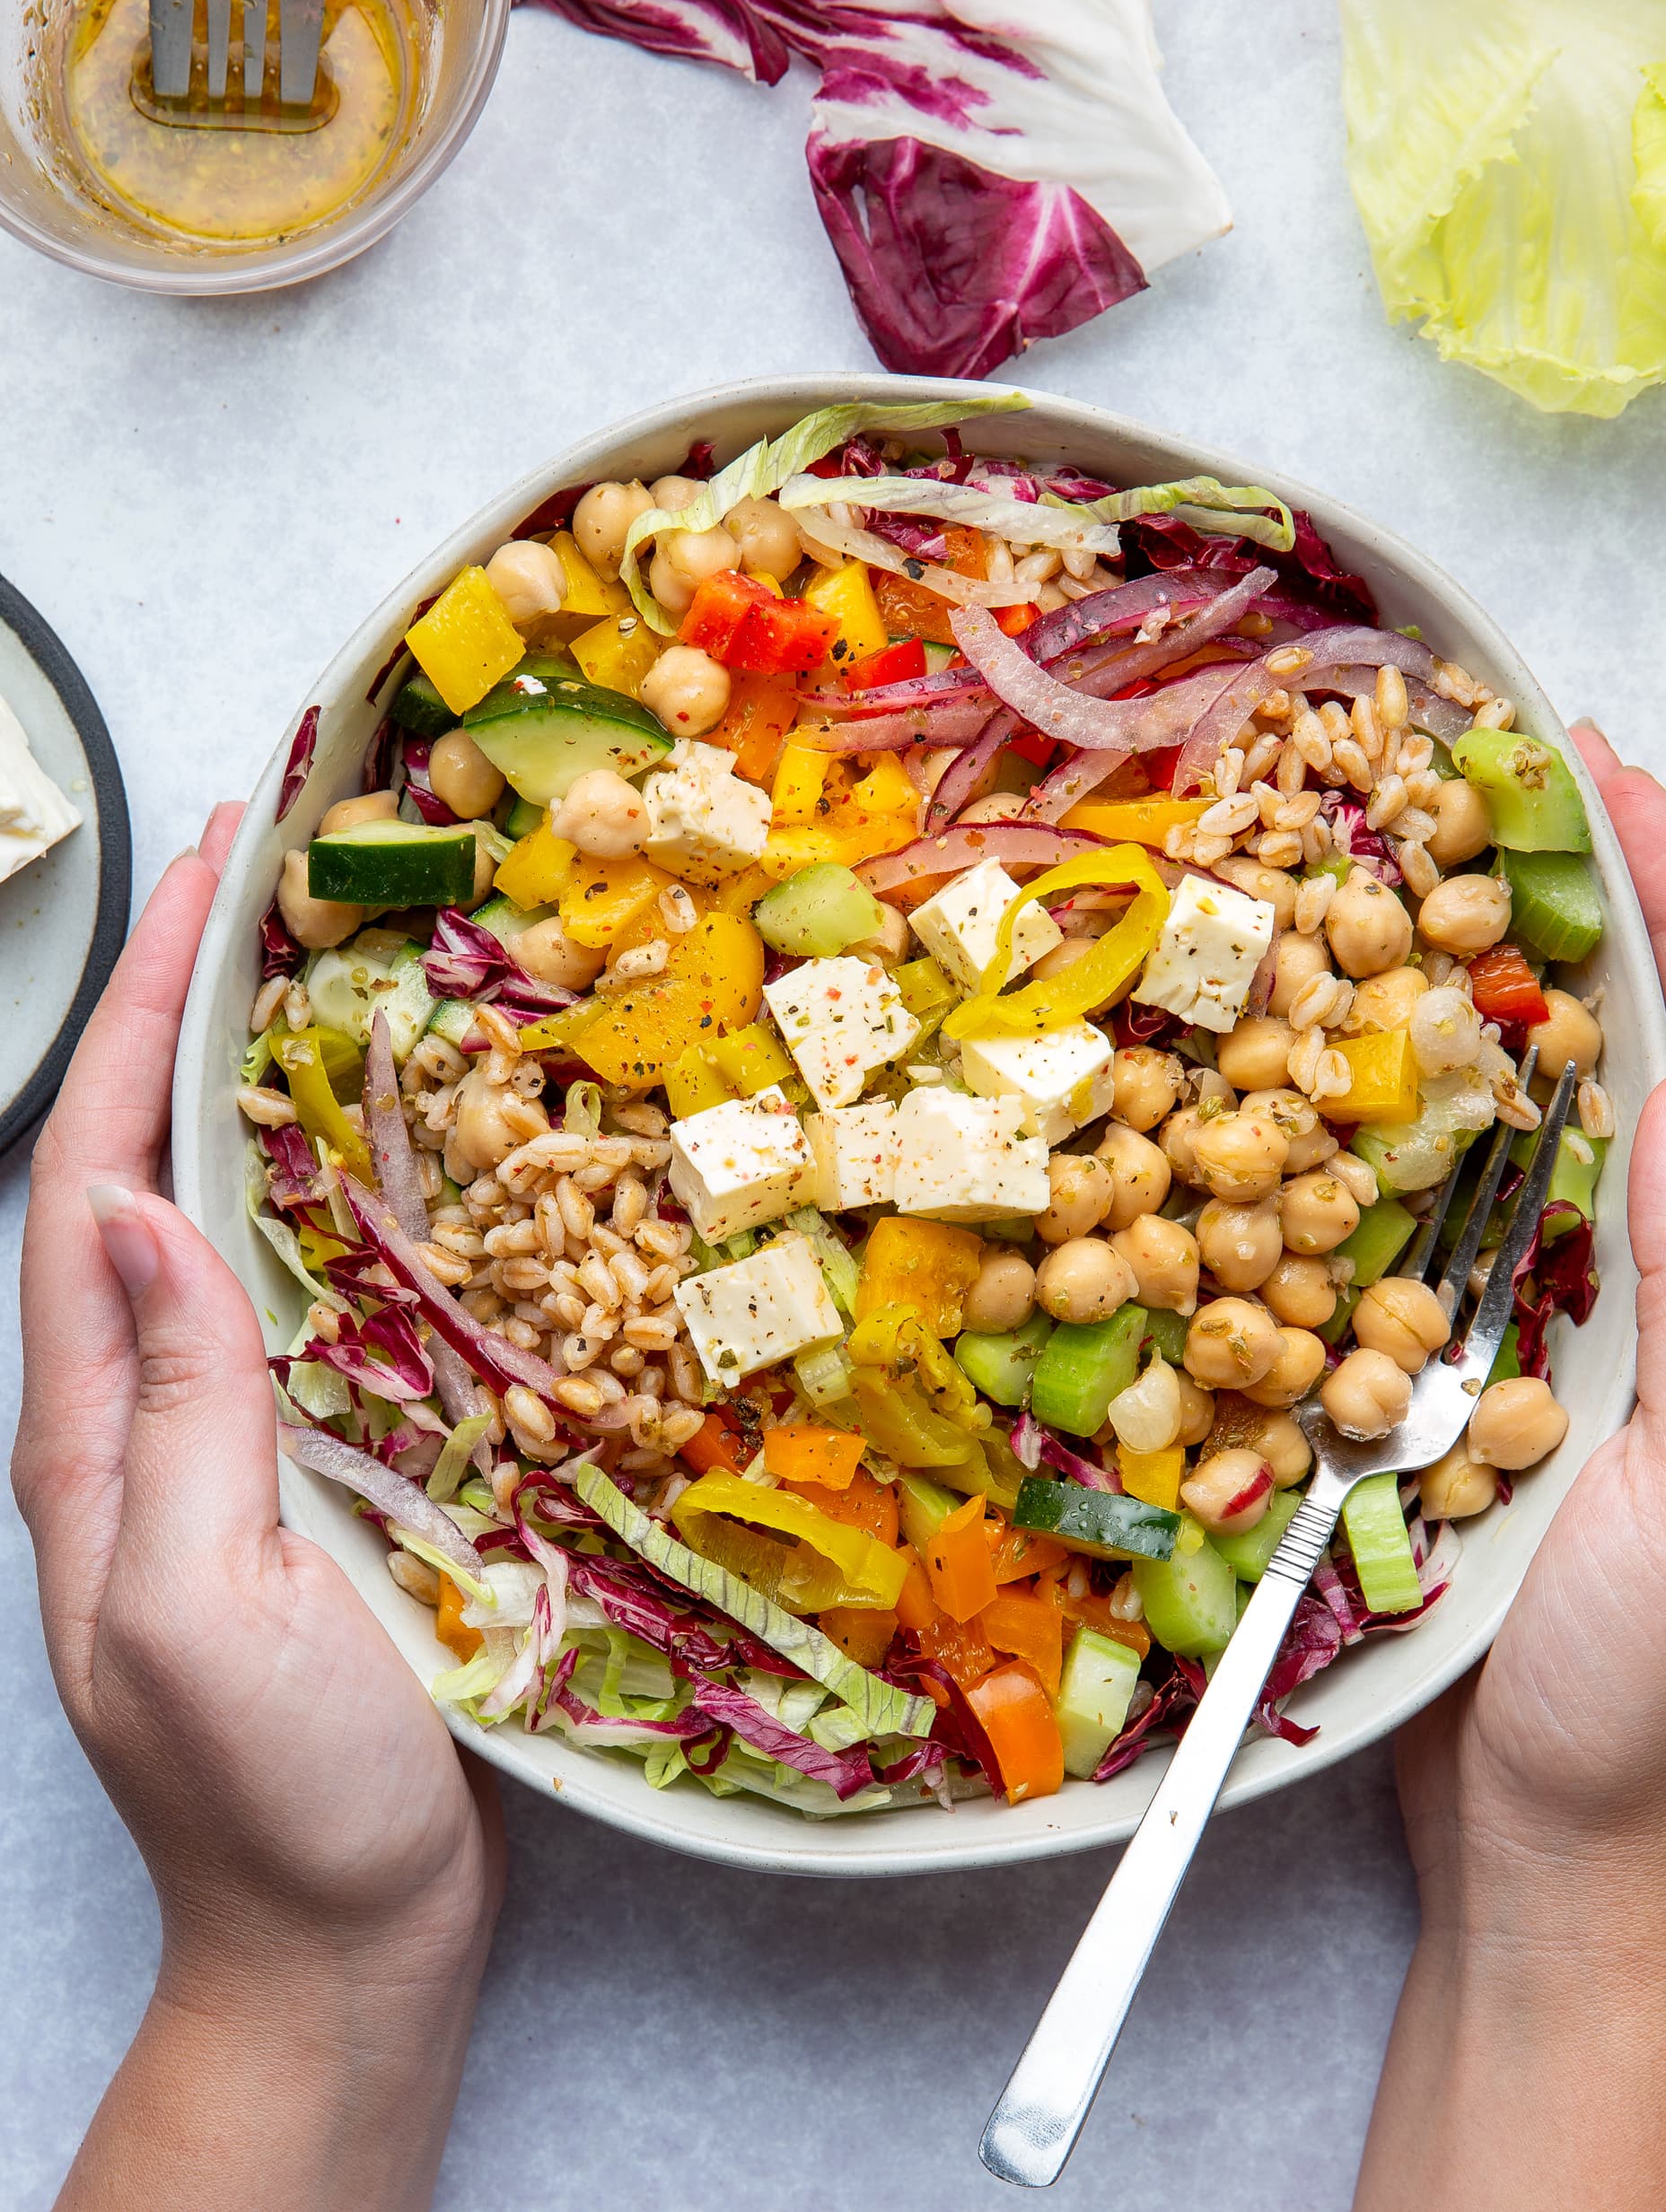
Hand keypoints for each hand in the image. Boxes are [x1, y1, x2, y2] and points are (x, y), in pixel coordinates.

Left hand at [14, 809, 503, 2211]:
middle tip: (282, 881)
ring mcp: (226, 1436)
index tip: (207, 878)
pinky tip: (424, 1154)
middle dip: (194, 1009)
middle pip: (148, 1164)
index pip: (88, 1174)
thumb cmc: (273, 1803)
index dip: (136, 1017)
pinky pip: (318, 1292)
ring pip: (235, 1214)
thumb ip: (167, 1418)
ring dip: (274, 1081)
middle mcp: (141, 1409)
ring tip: (351, 968)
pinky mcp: (312, 1465)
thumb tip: (137, 1214)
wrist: (339, 1939)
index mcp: (89, 1431)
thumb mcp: (203, 1615)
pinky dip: (354, 1193)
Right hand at [1356, 732, 1665, 2210]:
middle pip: (1662, 1069)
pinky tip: (1365, 1086)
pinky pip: (1469, 1231)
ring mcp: (1601, 1333)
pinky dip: (1426, 1142)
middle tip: (1505, 799)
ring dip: (1504, 1015)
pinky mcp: (1505, 1380)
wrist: (1550, 1847)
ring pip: (1558, 1136)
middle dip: (1603, 927)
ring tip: (1425, 899)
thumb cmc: (1656, 1693)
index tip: (1603, 782)